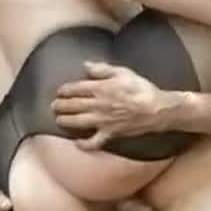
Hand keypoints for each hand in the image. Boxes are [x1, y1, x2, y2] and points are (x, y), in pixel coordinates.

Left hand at [52, 62, 168, 148]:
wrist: (156, 109)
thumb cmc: (141, 88)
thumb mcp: (122, 71)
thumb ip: (102, 69)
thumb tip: (85, 66)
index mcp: (100, 88)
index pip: (75, 89)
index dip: (65, 90)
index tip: (60, 91)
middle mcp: (97, 105)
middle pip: (73, 105)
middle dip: (60, 105)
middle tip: (54, 106)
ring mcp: (102, 121)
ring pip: (78, 122)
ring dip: (65, 121)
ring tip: (58, 120)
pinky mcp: (110, 134)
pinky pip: (94, 142)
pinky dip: (84, 145)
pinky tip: (77, 143)